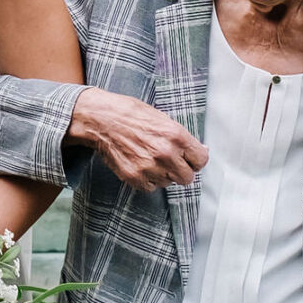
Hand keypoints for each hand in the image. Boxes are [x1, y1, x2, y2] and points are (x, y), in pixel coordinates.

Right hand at [66, 87, 208, 191]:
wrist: (101, 120)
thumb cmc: (130, 115)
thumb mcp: (163, 119)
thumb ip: (182, 138)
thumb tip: (200, 150)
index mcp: (176, 136)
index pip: (201, 160)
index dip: (195, 159)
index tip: (189, 159)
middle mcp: (166, 154)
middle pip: (188, 177)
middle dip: (181, 170)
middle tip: (171, 162)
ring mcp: (150, 168)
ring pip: (169, 183)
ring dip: (163, 174)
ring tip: (150, 158)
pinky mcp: (135, 177)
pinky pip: (152, 187)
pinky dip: (148, 180)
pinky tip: (141, 165)